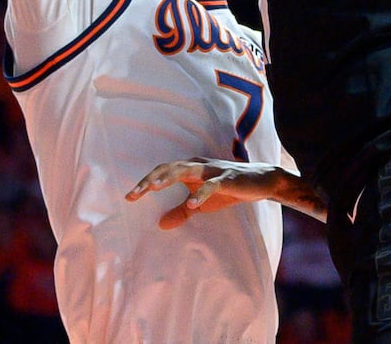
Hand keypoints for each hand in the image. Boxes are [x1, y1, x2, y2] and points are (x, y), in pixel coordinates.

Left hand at [126, 158, 320, 228]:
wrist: (261, 182)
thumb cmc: (227, 189)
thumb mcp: (201, 203)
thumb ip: (181, 212)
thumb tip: (160, 225)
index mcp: (190, 168)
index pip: (163, 171)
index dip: (145, 183)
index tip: (129, 197)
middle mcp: (198, 164)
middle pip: (169, 167)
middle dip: (151, 179)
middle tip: (135, 193)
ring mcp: (213, 170)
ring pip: (187, 169)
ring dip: (169, 177)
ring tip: (154, 188)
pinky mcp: (228, 178)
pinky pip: (212, 184)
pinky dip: (201, 193)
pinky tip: (192, 204)